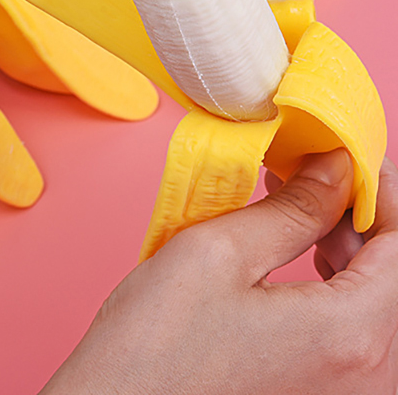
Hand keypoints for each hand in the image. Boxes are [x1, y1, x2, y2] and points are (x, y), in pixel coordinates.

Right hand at [40, 150, 397, 393]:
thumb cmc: (155, 346)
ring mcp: (348, 394)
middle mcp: (366, 378)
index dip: (382, 191)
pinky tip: (303, 256)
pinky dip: (341, 285)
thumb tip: (337, 169)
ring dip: (353, 249)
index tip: (347, 157)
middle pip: (396, 276)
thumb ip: (293, 210)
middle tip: (315, 175)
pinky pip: (359, 335)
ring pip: (380, 305)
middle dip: (363, 216)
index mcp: (348, 335)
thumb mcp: (220, 254)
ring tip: (303, 208)